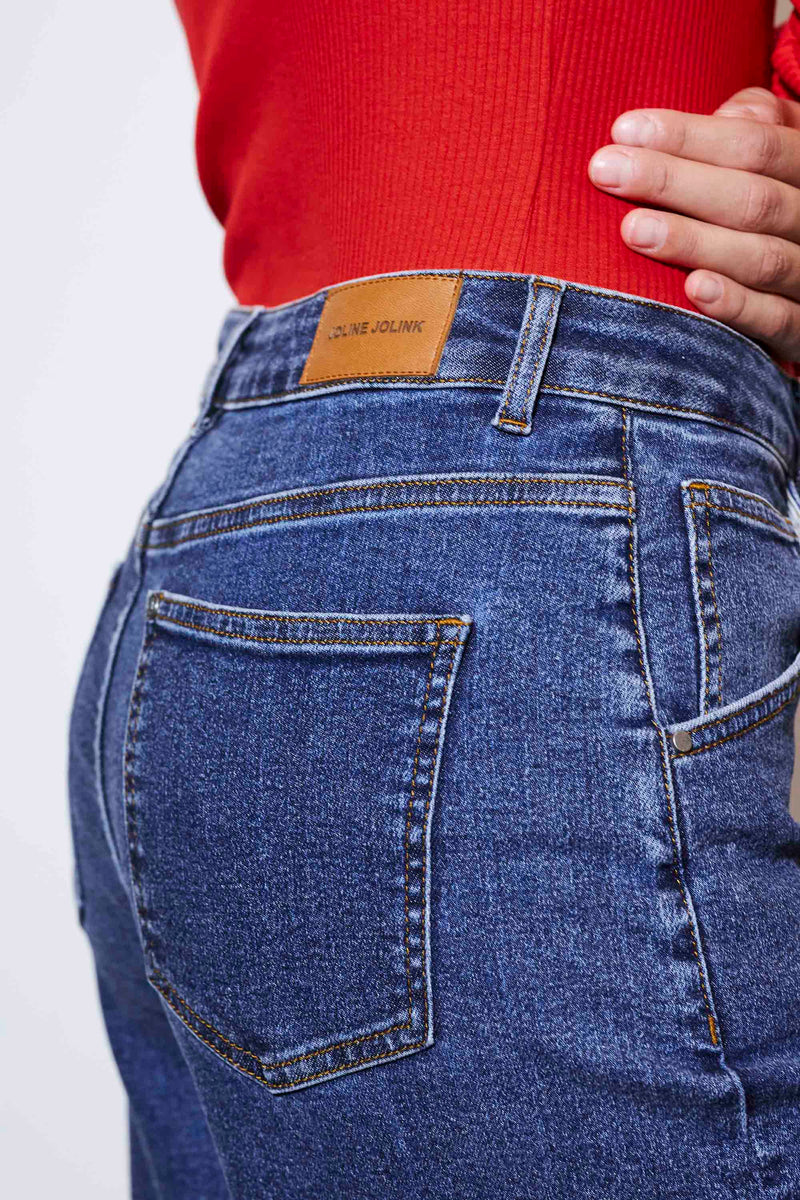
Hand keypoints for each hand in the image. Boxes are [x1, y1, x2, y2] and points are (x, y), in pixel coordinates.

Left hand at [588, 87, 799, 363]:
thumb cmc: (777, 198)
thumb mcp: (775, 153)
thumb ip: (752, 126)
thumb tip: (724, 115)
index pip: (755, 145)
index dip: (689, 137)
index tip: (623, 131)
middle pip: (752, 200)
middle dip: (674, 183)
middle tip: (605, 171)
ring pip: (762, 258)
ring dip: (694, 243)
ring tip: (632, 229)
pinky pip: (777, 320)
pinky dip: (737, 306)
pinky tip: (693, 291)